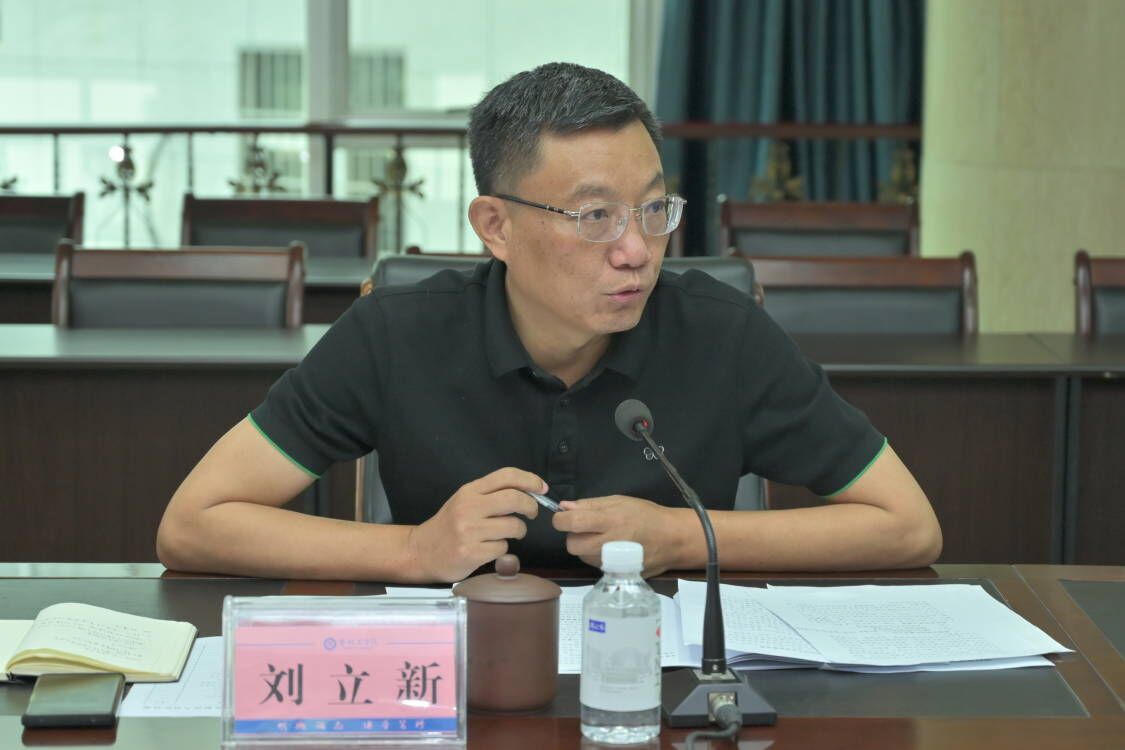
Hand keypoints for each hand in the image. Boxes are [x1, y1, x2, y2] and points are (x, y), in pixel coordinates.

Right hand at [406, 468, 544, 581]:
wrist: (421, 551)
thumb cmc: (449, 525)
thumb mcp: (465, 501)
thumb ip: (492, 494)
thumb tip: (529, 491)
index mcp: (470, 491)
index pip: (506, 476)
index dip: (530, 480)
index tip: (542, 488)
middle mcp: (469, 508)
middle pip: (514, 499)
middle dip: (531, 506)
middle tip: (532, 513)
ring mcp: (470, 531)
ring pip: (513, 526)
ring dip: (518, 531)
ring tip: (508, 533)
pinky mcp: (472, 553)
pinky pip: (503, 548)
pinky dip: (502, 549)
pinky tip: (490, 548)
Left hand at [552, 495, 683, 575]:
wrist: (672, 539)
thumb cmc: (647, 515)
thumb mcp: (620, 501)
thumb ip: (590, 504)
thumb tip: (564, 507)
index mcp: (611, 520)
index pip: (572, 522)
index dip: (560, 520)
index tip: (563, 517)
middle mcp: (610, 543)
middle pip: (572, 545)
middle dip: (572, 536)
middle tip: (585, 529)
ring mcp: (613, 562)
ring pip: (582, 556)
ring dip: (584, 547)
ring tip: (602, 538)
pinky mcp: (616, 573)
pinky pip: (594, 565)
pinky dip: (595, 556)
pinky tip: (610, 549)